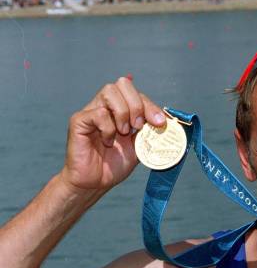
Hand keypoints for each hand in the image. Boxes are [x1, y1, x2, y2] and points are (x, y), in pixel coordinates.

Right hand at [59, 76, 164, 193]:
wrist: (95, 183)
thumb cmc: (115, 164)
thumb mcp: (140, 146)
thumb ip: (151, 132)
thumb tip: (167, 121)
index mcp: (121, 110)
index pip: (137, 94)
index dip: (150, 106)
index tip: (159, 123)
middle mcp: (105, 106)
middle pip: (123, 84)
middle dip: (137, 104)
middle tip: (138, 127)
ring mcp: (91, 111)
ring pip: (109, 92)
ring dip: (123, 112)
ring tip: (124, 132)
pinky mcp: (78, 121)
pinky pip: (98, 113)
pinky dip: (108, 127)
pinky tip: (108, 141)